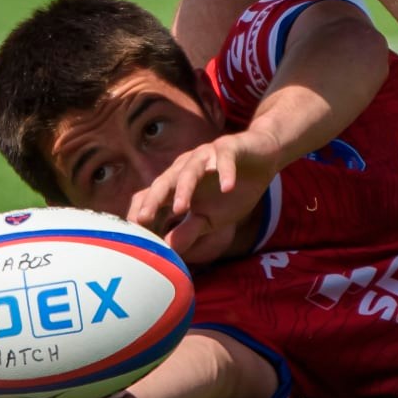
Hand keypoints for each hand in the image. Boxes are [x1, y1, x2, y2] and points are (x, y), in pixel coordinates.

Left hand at [127, 130, 278, 262]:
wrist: (262, 159)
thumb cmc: (230, 190)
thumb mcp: (210, 218)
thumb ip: (189, 230)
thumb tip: (169, 250)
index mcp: (177, 184)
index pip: (151, 196)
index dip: (141, 212)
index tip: (134, 236)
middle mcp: (186, 168)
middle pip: (164, 182)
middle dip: (153, 200)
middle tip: (143, 219)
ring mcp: (206, 156)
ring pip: (190, 170)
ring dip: (184, 188)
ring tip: (181, 208)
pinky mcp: (229, 148)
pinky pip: (225, 159)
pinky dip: (225, 172)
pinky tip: (228, 188)